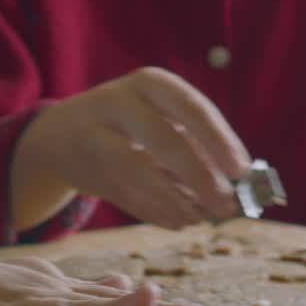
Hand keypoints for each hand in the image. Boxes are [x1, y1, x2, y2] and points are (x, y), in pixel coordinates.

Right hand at [21, 67, 250, 229]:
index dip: (219, 139)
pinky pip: (123, 194)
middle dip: (198, 175)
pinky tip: (177, 221)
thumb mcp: (164, 118)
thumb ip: (201, 145)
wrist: (62, 133)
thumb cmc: (135, 125)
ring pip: (137, 170)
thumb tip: (243, 183)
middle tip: (225, 204)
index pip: (192, 108)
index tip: (242, 170)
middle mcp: (119, 101)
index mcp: (151, 83)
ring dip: (175, 200)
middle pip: (163, 138)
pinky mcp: (84, 168)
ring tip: (200, 219)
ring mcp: (95, 134)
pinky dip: (154, 212)